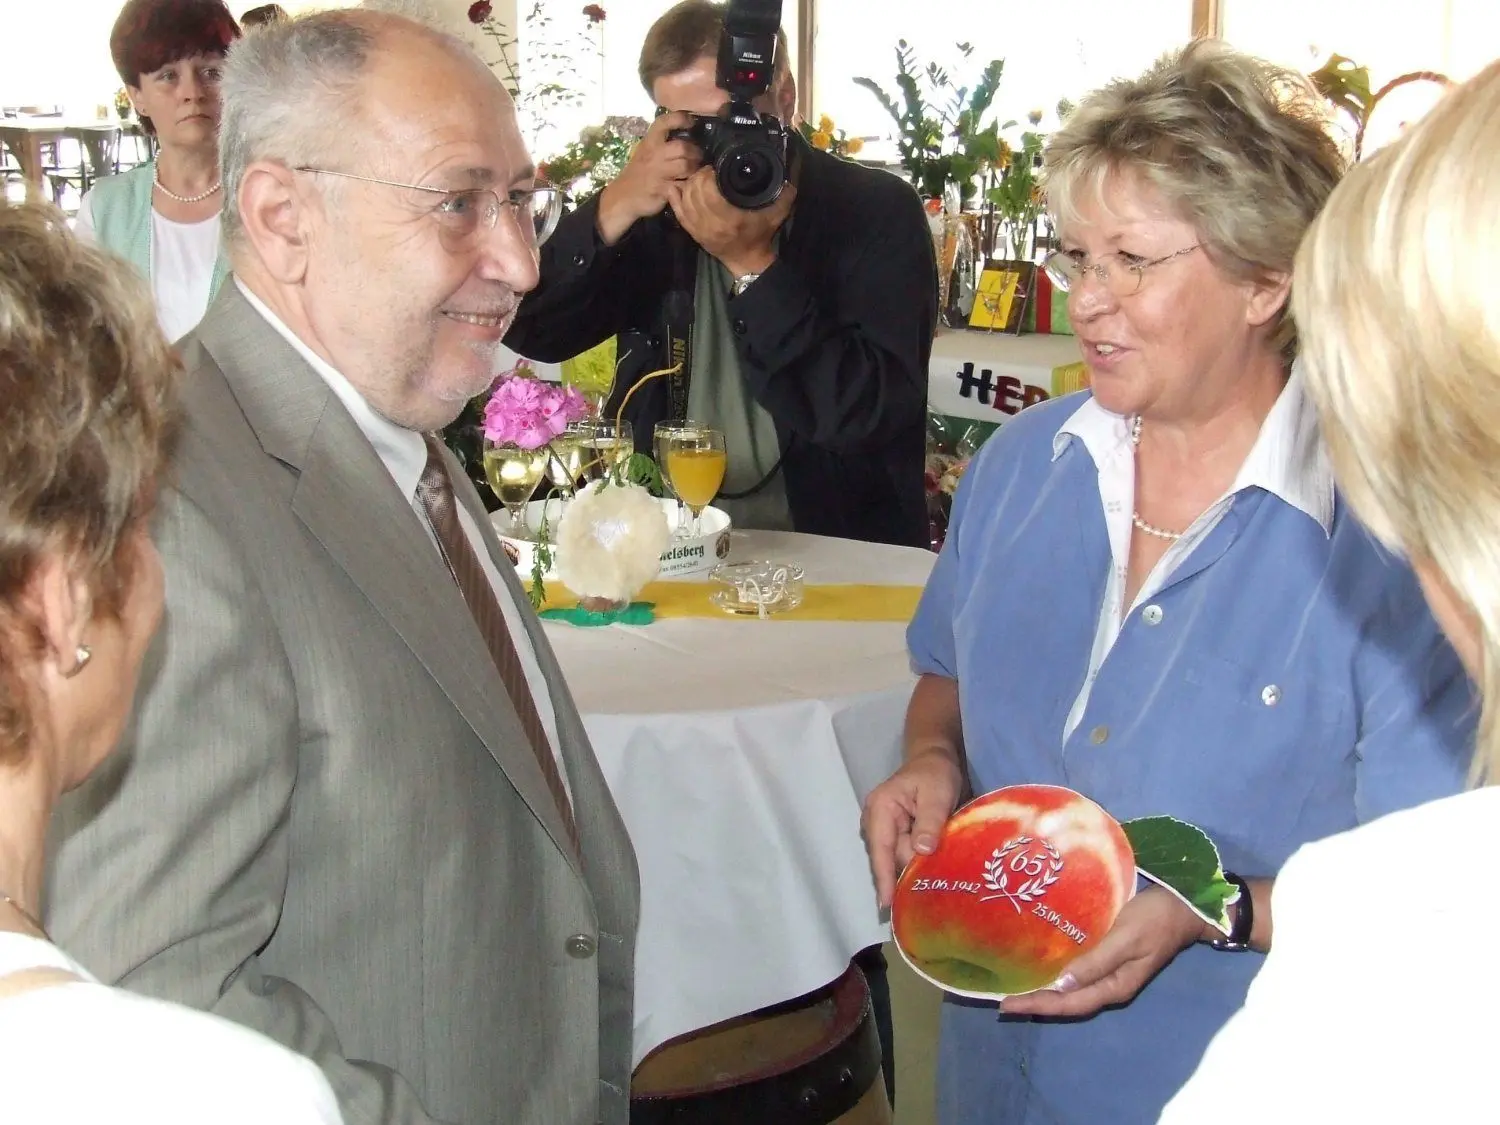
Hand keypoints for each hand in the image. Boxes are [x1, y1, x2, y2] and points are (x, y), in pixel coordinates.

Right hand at [595, 111, 700, 244]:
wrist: (623, 197)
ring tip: (694, 172)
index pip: (664, 122)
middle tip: (698, 158)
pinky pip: (682, 185)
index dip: (680, 118)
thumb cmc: (638, 173)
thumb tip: (687, 136)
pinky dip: (688, 186)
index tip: (691, 122)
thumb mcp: (645, 152)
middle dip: (695, 152)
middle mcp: (654, 154)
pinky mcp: (662, 189)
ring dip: (694, 169)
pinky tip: (687, 186)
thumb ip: (662, 143)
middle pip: (682, 147)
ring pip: (685, 165)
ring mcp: (658, 172)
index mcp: (649, 142)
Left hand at [667, 167, 796, 278]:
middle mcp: (711, 224)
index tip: (715, 168)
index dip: (708, 175)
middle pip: (694, 192)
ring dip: (688, 184)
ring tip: (697, 177)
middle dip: (698, 176)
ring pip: (684, 200)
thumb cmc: (761, 235)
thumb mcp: (777, 214)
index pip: (708, 190)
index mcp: (730, 218)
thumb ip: (785, 194)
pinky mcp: (693, 233)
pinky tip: (678, 186)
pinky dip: (676, 197)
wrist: (748, 261)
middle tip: (706, 170)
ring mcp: (699, 230)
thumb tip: (790, 175)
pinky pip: (678, 212)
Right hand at [861, 748, 964, 910]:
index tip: (886, 904)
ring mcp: (882, 828)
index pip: (881, 848)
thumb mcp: (937, 794)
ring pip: (897, 858)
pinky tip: (927, 871)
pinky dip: (915, 862)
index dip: (884, 876)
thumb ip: (929, 821)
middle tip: (932, 886)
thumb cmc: (936, 773)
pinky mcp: (893, 834)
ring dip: (914, 866)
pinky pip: (902, 854)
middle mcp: (875, 820)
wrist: (935, 760)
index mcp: (881, 808)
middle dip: (908, 870)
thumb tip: (921, 851)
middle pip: (890, 857)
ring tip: (933, 880)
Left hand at [999, 886, 1206, 1018]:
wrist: (1183, 906)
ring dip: (1044, 991)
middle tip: (1002, 1001)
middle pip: (1067, 1001)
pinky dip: (1057, 975)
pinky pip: (1077, 973)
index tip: (1007, 1005)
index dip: (1038, 1005)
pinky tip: (1041, 968)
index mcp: (1115, 986)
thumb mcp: (1126, 938)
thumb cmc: (1154, 919)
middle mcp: (1109, 985)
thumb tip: (1061, 984)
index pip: (1069, 1003)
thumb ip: (1096, 961)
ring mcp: (1109, 973)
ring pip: (1071, 990)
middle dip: (1035, 1002)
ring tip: (1014, 989)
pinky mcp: (1107, 957)